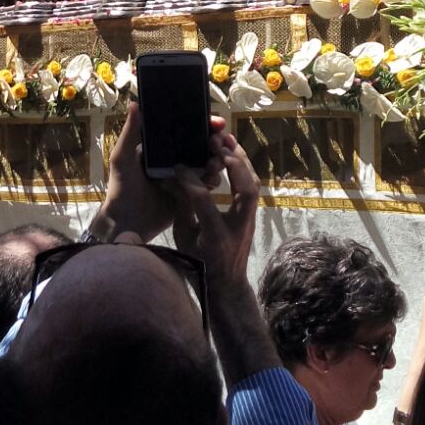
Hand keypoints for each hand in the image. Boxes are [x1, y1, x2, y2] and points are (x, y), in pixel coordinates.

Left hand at [91, 102, 226, 244]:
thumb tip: (135, 103)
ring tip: (215, 164)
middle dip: (215, 143)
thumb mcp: (123, 157)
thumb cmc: (122, 187)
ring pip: (207, 164)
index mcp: (162, 146)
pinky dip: (212, 181)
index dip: (203, 124)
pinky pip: (206, 184)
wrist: (126, 223)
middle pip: (201, 145)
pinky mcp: (190, 194)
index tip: (217, 123)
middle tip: (220, 145)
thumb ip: (130, 132)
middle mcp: (175, 159)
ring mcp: (185, 177)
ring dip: (216, 161)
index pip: (186, 129)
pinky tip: (212, 182)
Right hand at [171, 132, 257, 293]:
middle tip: (215, 140)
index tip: (178, 165)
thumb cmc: (199, 264)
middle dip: (232, 160)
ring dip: (241, 160)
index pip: (204, 200)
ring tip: (227, 139)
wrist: (226, 285)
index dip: (190, 180)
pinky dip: (243, 167)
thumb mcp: (184, 239)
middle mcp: (238, 227)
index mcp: (216, 236)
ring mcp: (249, 221)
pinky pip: (252, 186)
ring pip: (253, 184)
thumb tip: (171, 180)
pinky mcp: (251, 215)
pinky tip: (232, 154)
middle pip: (245, 188)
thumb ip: (181, 209)